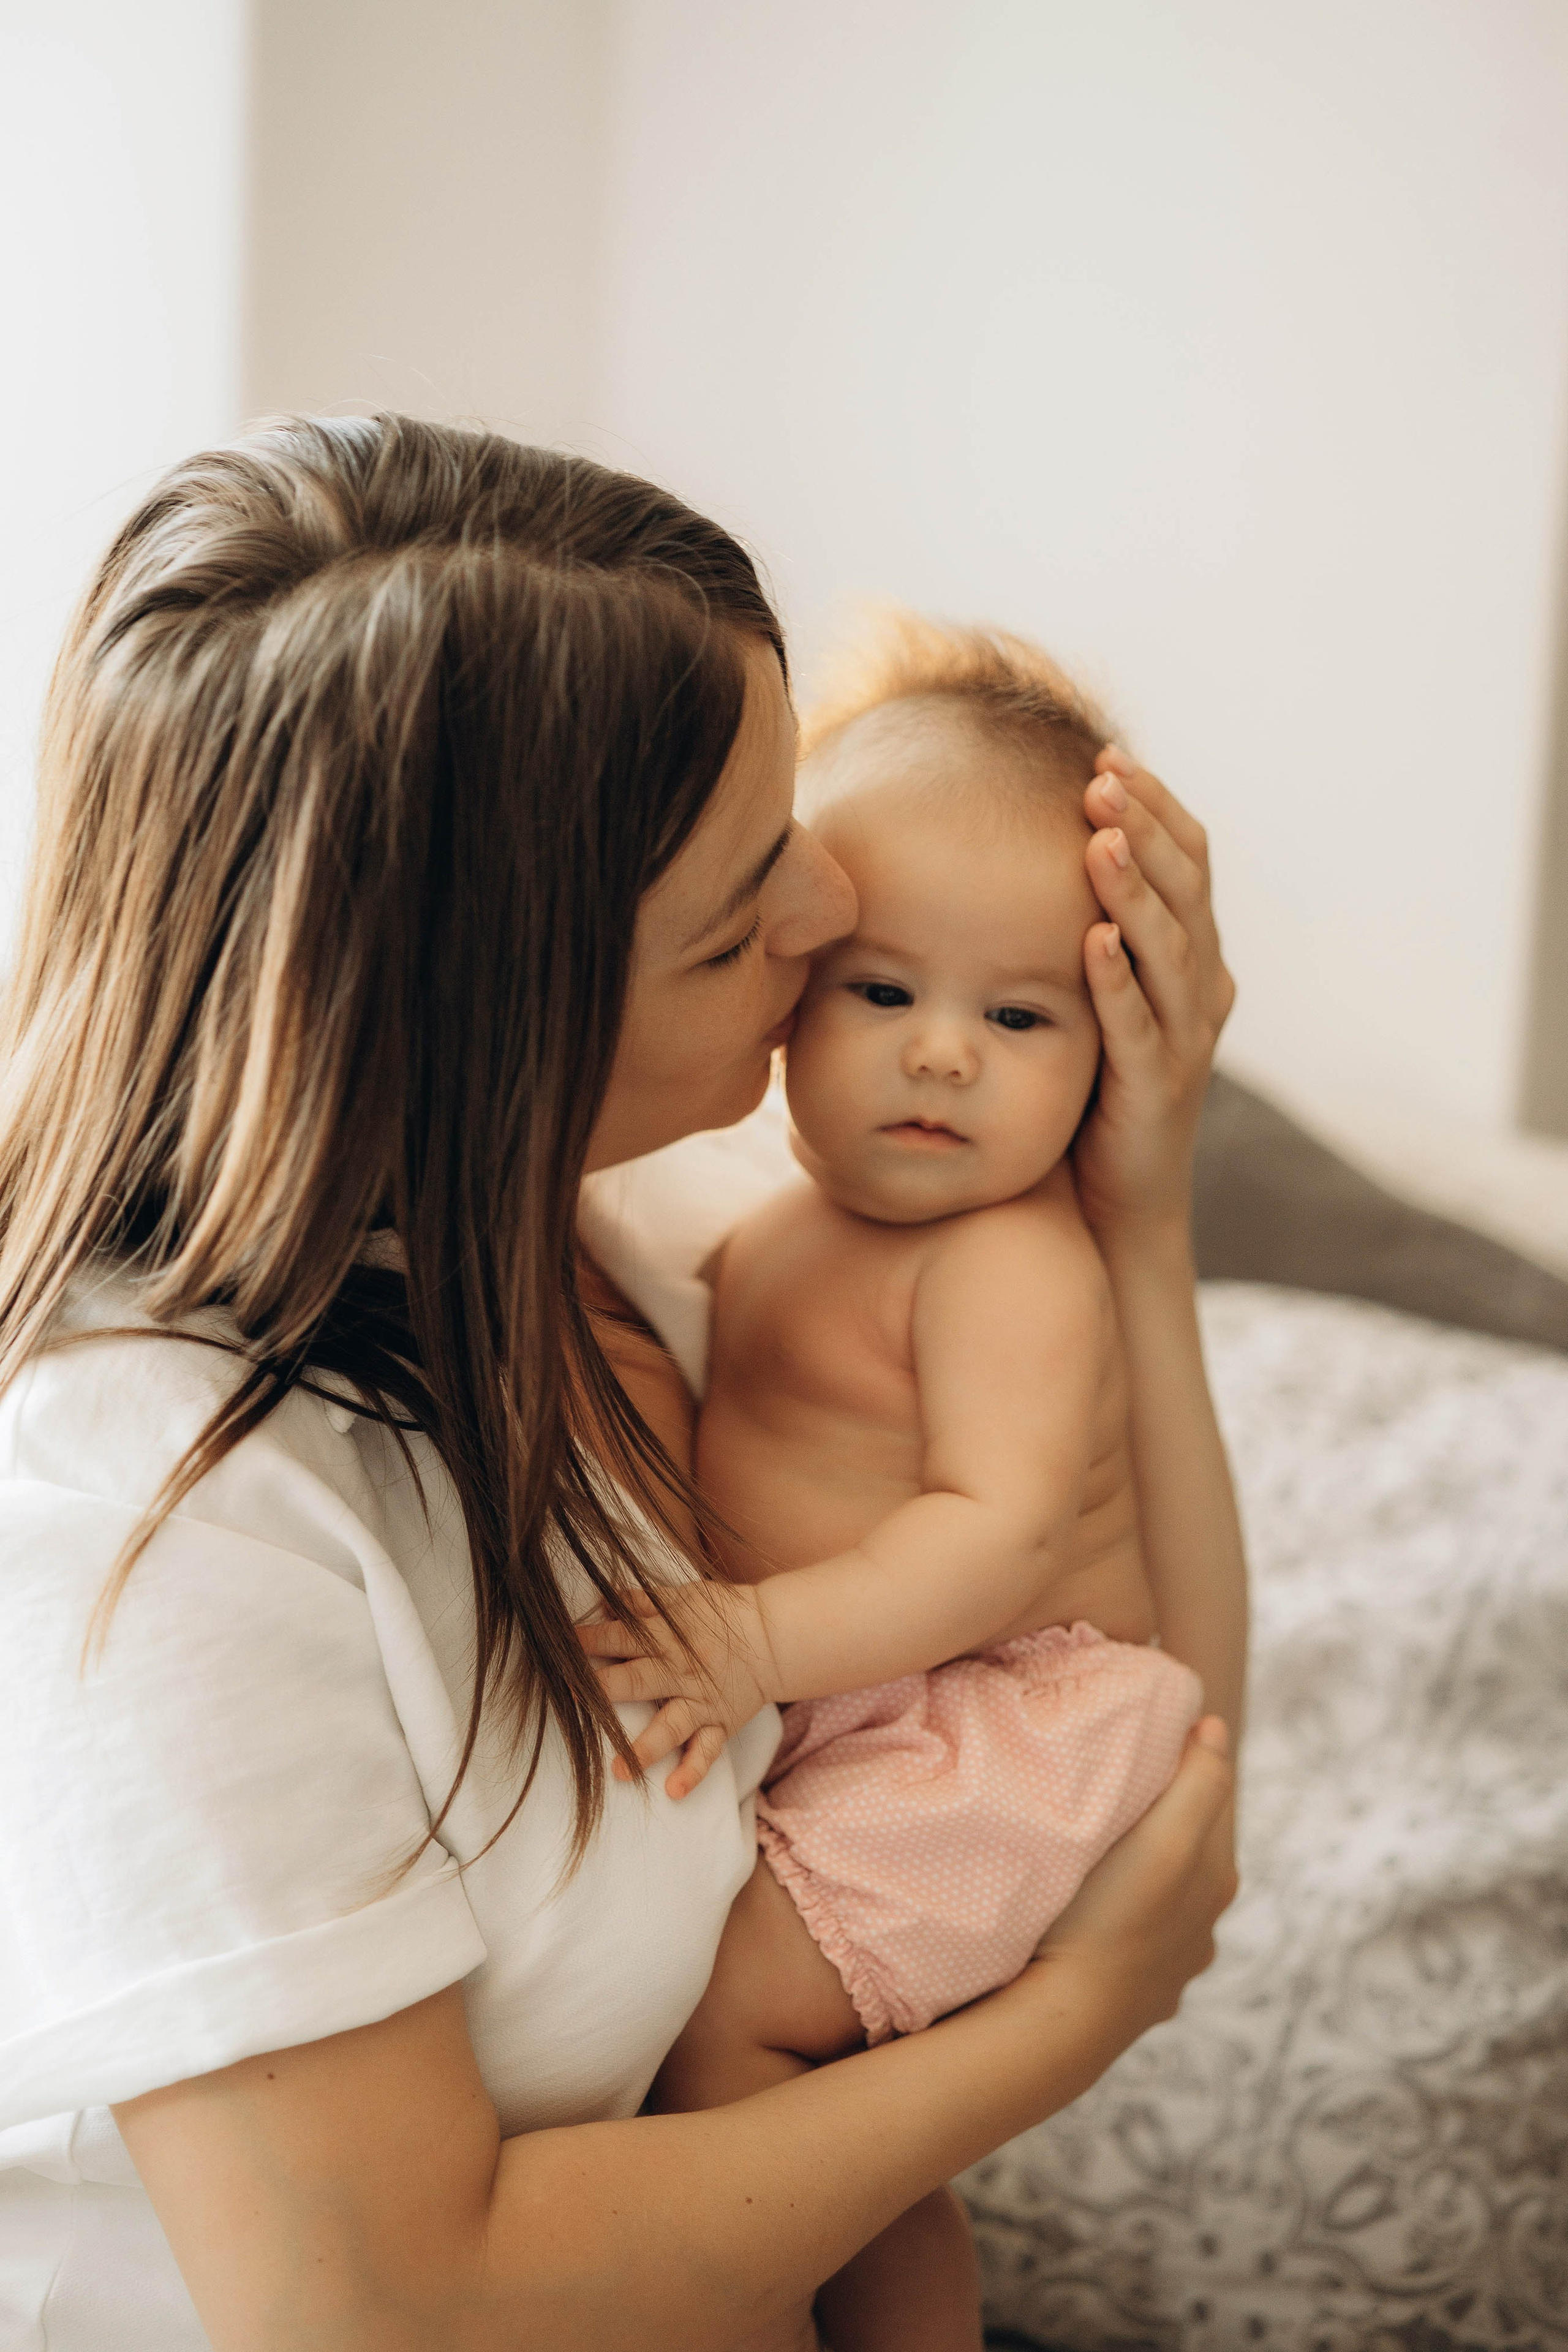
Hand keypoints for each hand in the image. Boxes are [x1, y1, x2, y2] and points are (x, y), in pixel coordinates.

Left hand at [578, 1583, 778, 1797]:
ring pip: (670, 1725)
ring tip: (619, 1770)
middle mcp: (680, 1671)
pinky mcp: (718, 1723)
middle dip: (605, 1689)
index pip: (622, 1637)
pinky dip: (692, 1772)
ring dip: (644, 1747)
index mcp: (667, 1636)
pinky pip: (705, 1751)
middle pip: (638, 1679)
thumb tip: (604, 1600)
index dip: (591, 1640)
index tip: (559, 1646)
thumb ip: (643, 1602)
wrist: (773, 1636)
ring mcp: (700, 1701)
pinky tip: (674, 1791)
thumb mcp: (682, 1597)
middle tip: (573, 1698)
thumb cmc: (721, 1614)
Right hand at [1024, 1716, 1236, 2039]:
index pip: (1206, 1803)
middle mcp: (1203, 1928)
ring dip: (1135, 1883)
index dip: (1174, 1773)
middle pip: (1183, 1853)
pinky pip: (1129, 1948)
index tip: (1131, 1754)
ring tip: (1090, 1867)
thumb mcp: (1166, 1836)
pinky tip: (1088, 1925)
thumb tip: (1216, 1726)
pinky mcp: (1135, 2002)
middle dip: (1155, 1829)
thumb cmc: (1112, 1916)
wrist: (1069, 2018)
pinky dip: (1116, 1930)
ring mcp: (1170, 1971)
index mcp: (1216, 1879)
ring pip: (1156, 1903)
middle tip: (1104, 1804)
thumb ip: (1200, 1780)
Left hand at [1074, 749, 1235, 1240]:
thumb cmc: (1095, 1087)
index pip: (1190, 862)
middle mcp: (1203, 989)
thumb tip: (1041, 850)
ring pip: (1170, 950)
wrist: (1117, 1199)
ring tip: (1101, 838)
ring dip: (1134, 891)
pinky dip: (1119, 982)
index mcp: (1195, 957)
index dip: (1155, 808)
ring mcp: (1185, 1040)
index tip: (1107, 757)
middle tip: (1103, 778)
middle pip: (1188, 890)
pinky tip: (1093, 942)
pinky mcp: (1157, 1089)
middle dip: (1145, 829)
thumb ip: (1089, 930)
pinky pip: (1138, 1028)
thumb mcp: (1097, 993)